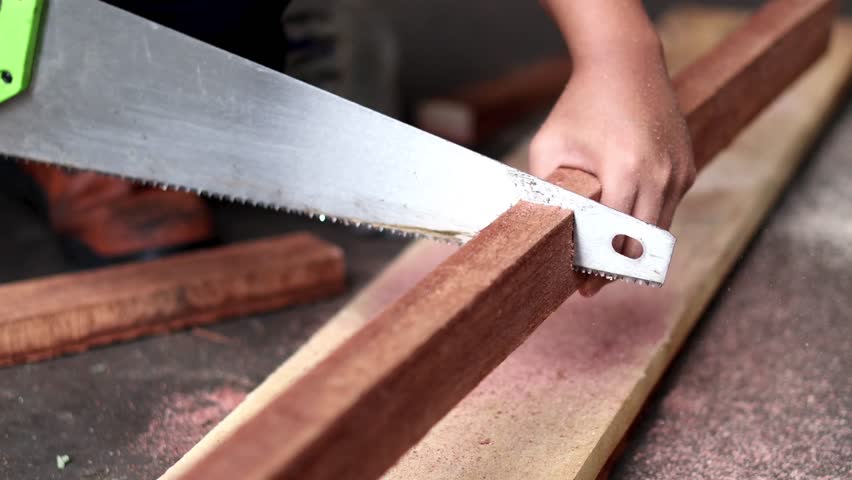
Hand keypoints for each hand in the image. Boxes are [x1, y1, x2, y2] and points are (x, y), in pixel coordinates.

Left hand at [529, 38, 694, 295]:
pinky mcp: (688, 169)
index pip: (614, 238)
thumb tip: (545, 230)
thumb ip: (547, 191)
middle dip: (616, 269)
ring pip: (659, 232)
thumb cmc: (581, 103)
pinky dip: (646, 223)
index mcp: (626, 170)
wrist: (626, 64)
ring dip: (634, 249)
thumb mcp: (549, 145)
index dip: (597, 269)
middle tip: (590, 286)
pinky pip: (667, 209)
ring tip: (604, 261)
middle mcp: (662, 175)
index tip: (581, 290)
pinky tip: (623, 227)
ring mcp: (681, 172)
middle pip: (641, 244)